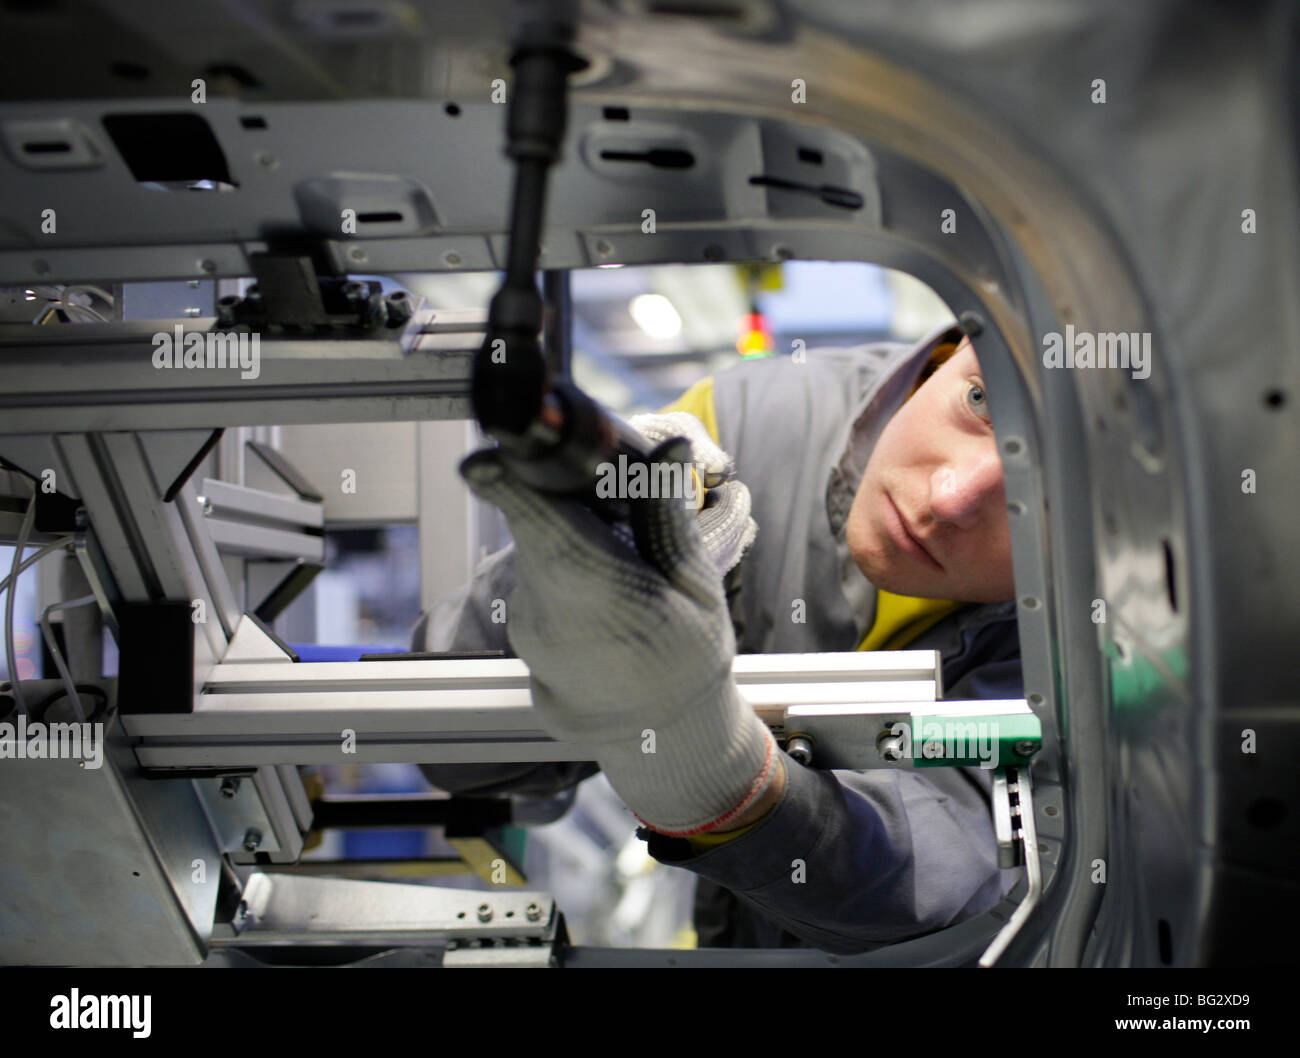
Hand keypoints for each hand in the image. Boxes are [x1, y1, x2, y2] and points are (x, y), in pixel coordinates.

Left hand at [459, 436, 778, 835]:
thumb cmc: (687, 658)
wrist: (660, 737)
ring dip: (567, 539)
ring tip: (621, 568)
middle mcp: (548, 615)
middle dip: (563, 498)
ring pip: (537, 553)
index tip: (483, 459)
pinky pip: (536, 582)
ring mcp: (525, 630)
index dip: (509, 490)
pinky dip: (561, 571)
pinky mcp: (518, 634)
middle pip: (538, 527)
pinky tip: (602, 597)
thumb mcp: (697, 589)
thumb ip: (667, 518)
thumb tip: (668, 447)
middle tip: (614, 502)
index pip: (544, 532)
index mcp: (603, 599)